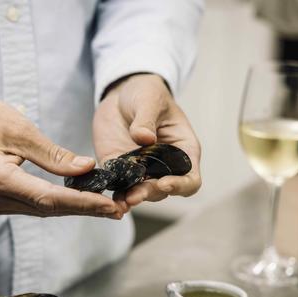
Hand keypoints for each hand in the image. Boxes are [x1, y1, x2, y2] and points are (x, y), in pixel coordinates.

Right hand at [0, 89, 124, 218]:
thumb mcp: (20, 128)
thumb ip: (53, 154)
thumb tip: (87, 168)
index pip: (49, 198)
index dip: (82, 203)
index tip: (110, 205)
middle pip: (47, 209)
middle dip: (84, 209)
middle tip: (117, 209)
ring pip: (40, 210)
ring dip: (72, 208)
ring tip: (105, 206)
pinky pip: (30, 206)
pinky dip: (55, 202)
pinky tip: (78, 199)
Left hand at [93, 74, 201, 206]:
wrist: (122, 94)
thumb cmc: (146, 93)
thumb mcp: (149, 99)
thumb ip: (146, 119)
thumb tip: (144, 138)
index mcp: (182, 150)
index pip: (190, 179)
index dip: (180, 186)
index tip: (164, 183)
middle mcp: (164, 166)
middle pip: (163, 191)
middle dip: (149, 193)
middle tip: (134, 195)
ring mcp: (141, 170)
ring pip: (140, 193)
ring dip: (131, 198)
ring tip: (121, 202)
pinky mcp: (119, 169)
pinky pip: (119, 187)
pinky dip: (114, 196)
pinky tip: (107, 200)